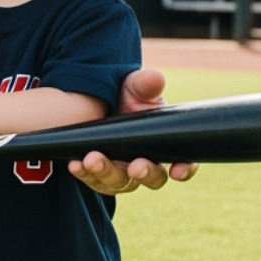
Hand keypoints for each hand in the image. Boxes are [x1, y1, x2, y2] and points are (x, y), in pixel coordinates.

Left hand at [68, 68, 197, 194]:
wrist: (100, 105)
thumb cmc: (128, 97)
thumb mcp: (136, 87)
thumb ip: (146, 84)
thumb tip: (155, 78)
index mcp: (165, 145)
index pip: (184, 163)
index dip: (185, 169)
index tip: (177, 170)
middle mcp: (148, 165)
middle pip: (152, 179)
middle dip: (144, 173)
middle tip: (134, 166)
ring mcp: (124, 174)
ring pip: (120, 183)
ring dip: (107, 173)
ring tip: (92, 159)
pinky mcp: (100, 177)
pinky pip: (95, 181)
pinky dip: (85, 174)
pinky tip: (75, 163)